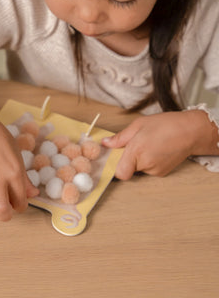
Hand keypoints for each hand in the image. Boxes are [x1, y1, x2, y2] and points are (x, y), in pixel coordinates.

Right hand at [0, 111, 38, 220]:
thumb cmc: (1, 143)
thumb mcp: (18, 159)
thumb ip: (25, 180)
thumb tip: (33, 194)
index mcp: (14, 173)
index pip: (20, 203)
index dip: (20, 207)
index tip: (17, 203)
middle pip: (1, 210)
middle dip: (5, 215)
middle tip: (5, 209)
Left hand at [101, 110, 216, 179]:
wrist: (191, 131)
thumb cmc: (166, 125)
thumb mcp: (139, 125)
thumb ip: (120, 137)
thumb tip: (106, 143)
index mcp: (137, 151)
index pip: (119, 172)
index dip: (115, 166)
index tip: (116, 156)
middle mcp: (146, 164)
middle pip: (128, 169)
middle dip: (128, 158)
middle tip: (136, 144)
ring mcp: (155, 171)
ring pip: (138, 169)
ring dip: (139, 160)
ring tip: (150, 144)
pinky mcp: (162, 173)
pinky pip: (149, 169)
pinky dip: (149, 161)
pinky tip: (157, 149)